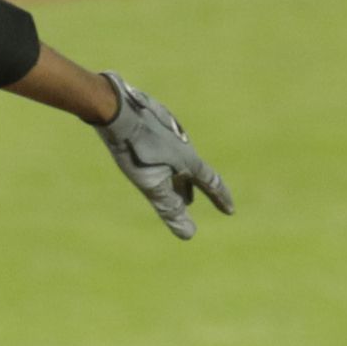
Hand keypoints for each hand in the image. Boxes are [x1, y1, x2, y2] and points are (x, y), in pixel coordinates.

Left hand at [96, 71, 233, 238]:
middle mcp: (183, 143)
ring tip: (169, 179)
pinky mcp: (152, 119)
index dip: (220, 198)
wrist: (116, 110)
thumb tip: (189, 235)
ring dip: (175, 171)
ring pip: (176, 155)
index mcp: (188, 159)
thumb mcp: (152, 184)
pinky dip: (161, 153)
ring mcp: (168, 129)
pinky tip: (148, 149)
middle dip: (191, 188)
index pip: (210, 183)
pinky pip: (161, 140)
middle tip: (190, 202)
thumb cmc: (135, 150)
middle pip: (191, 170)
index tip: (229, 210)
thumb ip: (170, 208)